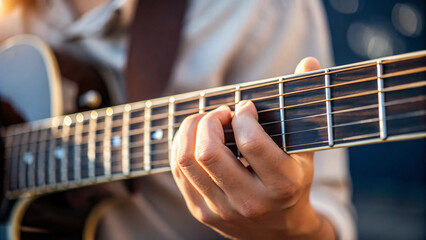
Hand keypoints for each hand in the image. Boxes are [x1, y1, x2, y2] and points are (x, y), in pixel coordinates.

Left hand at [171, 57, 335, 238]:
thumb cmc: (294, 183)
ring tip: (206, 122)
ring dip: (190, 130)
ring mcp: (222, 210)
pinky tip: (195, 138)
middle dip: (210, 120)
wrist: (281, 232)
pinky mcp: (202, 212)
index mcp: (282, 185)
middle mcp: (250, 202)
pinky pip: (179, 171)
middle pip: (209, 152)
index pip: (251, 143)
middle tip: (221, 114)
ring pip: (187, 160)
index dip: (243, 115)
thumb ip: (307, 105)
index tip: (246, 108)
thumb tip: (310, 61)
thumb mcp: (305, 149)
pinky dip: (182, 146)